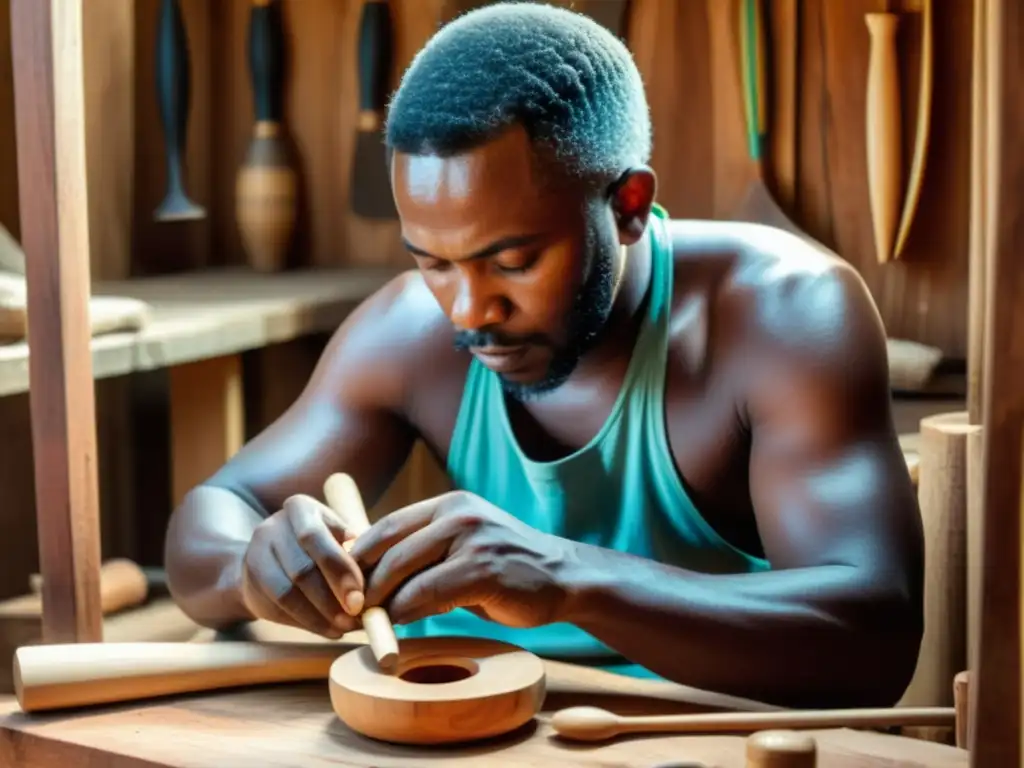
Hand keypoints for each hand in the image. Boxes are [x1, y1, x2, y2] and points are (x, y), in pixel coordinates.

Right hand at [240, 494, 365, 637]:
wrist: (269, 559)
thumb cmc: (318, 548)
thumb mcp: (337, 539)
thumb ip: (355, 553)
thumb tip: (378, 582)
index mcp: (300, 508)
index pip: (316, 537)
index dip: (339, 570)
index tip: (360, 598)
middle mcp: (274, 526)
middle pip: (303, 568)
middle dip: (333, 597)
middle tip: (355, 617)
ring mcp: (257, 553)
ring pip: (289, 592)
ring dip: (321, 615)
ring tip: (345, 627)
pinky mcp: (251, 581)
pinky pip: (280, 608)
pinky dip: (309, 623)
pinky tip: (330, 630)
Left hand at [349, 491, 574, 627]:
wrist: (564, 577)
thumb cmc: (508, 569)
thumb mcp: (464, 546)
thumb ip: (426, 551)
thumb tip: (372, 574)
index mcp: (450, 504)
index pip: (387, 525)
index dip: (358, 555)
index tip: (344, 583)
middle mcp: (458, 514)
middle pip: (388, 545)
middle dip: (363, 581)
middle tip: (349, 608)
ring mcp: (471, 539)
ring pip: (404, 569)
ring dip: (381, 599)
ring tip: (370, 619)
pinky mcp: (483, 569)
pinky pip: (427, 593)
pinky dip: (406, 611)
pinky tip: (400, 624)